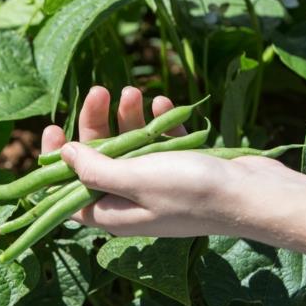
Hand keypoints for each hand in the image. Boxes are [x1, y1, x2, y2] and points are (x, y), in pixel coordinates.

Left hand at [40, 86, 287, 236]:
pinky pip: (160, 142)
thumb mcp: (135, 179)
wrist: (253, 195)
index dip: (55, 164)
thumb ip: (96, 169)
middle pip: (99, 161)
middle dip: (96, 125)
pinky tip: (162, 103)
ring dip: (128, 117)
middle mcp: (132, 201)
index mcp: (114, 213)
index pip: (68, 194)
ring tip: (132, 91)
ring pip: (130, 146)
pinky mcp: (181, 168)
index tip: (53, 130)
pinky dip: (158, 122)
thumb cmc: (191, 191)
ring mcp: (158, 184)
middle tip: (100, 91)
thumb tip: (63, 157)